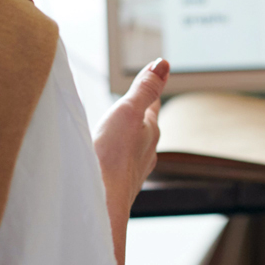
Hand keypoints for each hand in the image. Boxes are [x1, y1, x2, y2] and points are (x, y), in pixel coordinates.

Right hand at [93, 58, 167, 209]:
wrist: (101, 200)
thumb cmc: (113, 155)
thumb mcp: (128, 111)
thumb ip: (145, 89)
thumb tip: (163, 64)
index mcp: (150, 130)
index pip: (153, 103)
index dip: (152, 87)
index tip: (156, 73)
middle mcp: (147, 151)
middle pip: (146, 126)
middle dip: (140, 114)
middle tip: (138, 102)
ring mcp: (134, 170)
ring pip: (135, 148)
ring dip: (129, 137)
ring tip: (123, 131)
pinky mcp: (120, 185)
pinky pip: (121, 164)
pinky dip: (117, 156)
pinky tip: (109, 161)